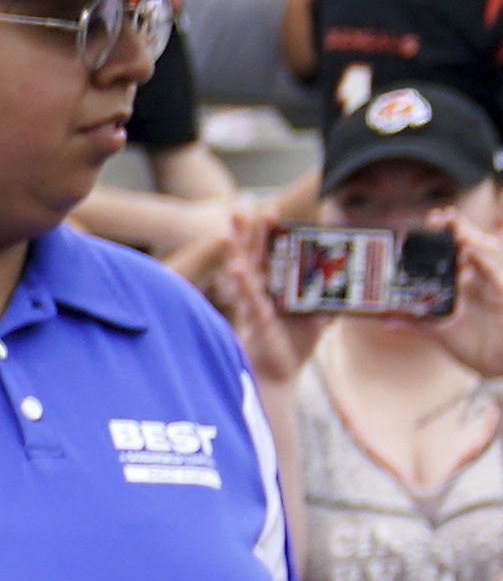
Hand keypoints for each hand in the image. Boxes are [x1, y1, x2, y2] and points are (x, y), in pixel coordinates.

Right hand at [219, 197, 317, 380]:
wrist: (280, 375)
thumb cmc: (294, 346)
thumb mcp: (319, 317)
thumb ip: (331, 298)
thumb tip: (353, 282)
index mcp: (274, 288)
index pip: (270, 254)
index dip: (268, 233)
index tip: (269, 210)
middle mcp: (261, 291)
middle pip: (252, 254)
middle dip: (246, 231)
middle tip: (240, 206)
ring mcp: (256, 303)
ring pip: (243, 271)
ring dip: (235, 251)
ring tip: (227, 231)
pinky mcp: (257, 319)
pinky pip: (249, 297)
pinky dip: (242, 282)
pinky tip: (236, 267)